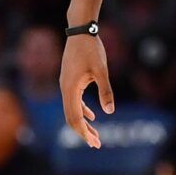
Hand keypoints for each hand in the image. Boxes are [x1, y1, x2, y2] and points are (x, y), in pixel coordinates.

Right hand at [60, 32, 113, 147]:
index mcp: (70, 89)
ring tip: (95, 135)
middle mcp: (65, 89)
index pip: (74, 118)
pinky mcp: (70, 80)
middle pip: (71, 117)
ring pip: (72, 110)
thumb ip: (105, 91)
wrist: (81, 30)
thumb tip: (110, 111)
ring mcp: (66, 84)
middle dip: (84, 132)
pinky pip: (74, 101)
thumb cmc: (91, 48)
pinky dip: (83, 110)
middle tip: (97, 144)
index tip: (94, 143)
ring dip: (84, 123)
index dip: (84, 132)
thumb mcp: (101, 70)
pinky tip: (93, 116)